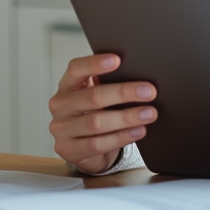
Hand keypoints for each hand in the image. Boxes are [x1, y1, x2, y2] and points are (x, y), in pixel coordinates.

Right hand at [48, 53, 156, 173]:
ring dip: (127, 118)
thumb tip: (139, 79)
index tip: (117, 60)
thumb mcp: (96, 95)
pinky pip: (98, 144)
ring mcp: (62, 129)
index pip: (76, 69)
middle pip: (93, 97)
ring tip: (149, 113)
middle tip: (148, 92)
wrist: (81, 147)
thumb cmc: (93, 113)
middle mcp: (61, 105)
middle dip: (124, 93)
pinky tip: (138, 131)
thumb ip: (108, 84)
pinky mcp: (69, 150)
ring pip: (96, 122)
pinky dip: (121, 137)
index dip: (95, 63)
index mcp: (67, 85)